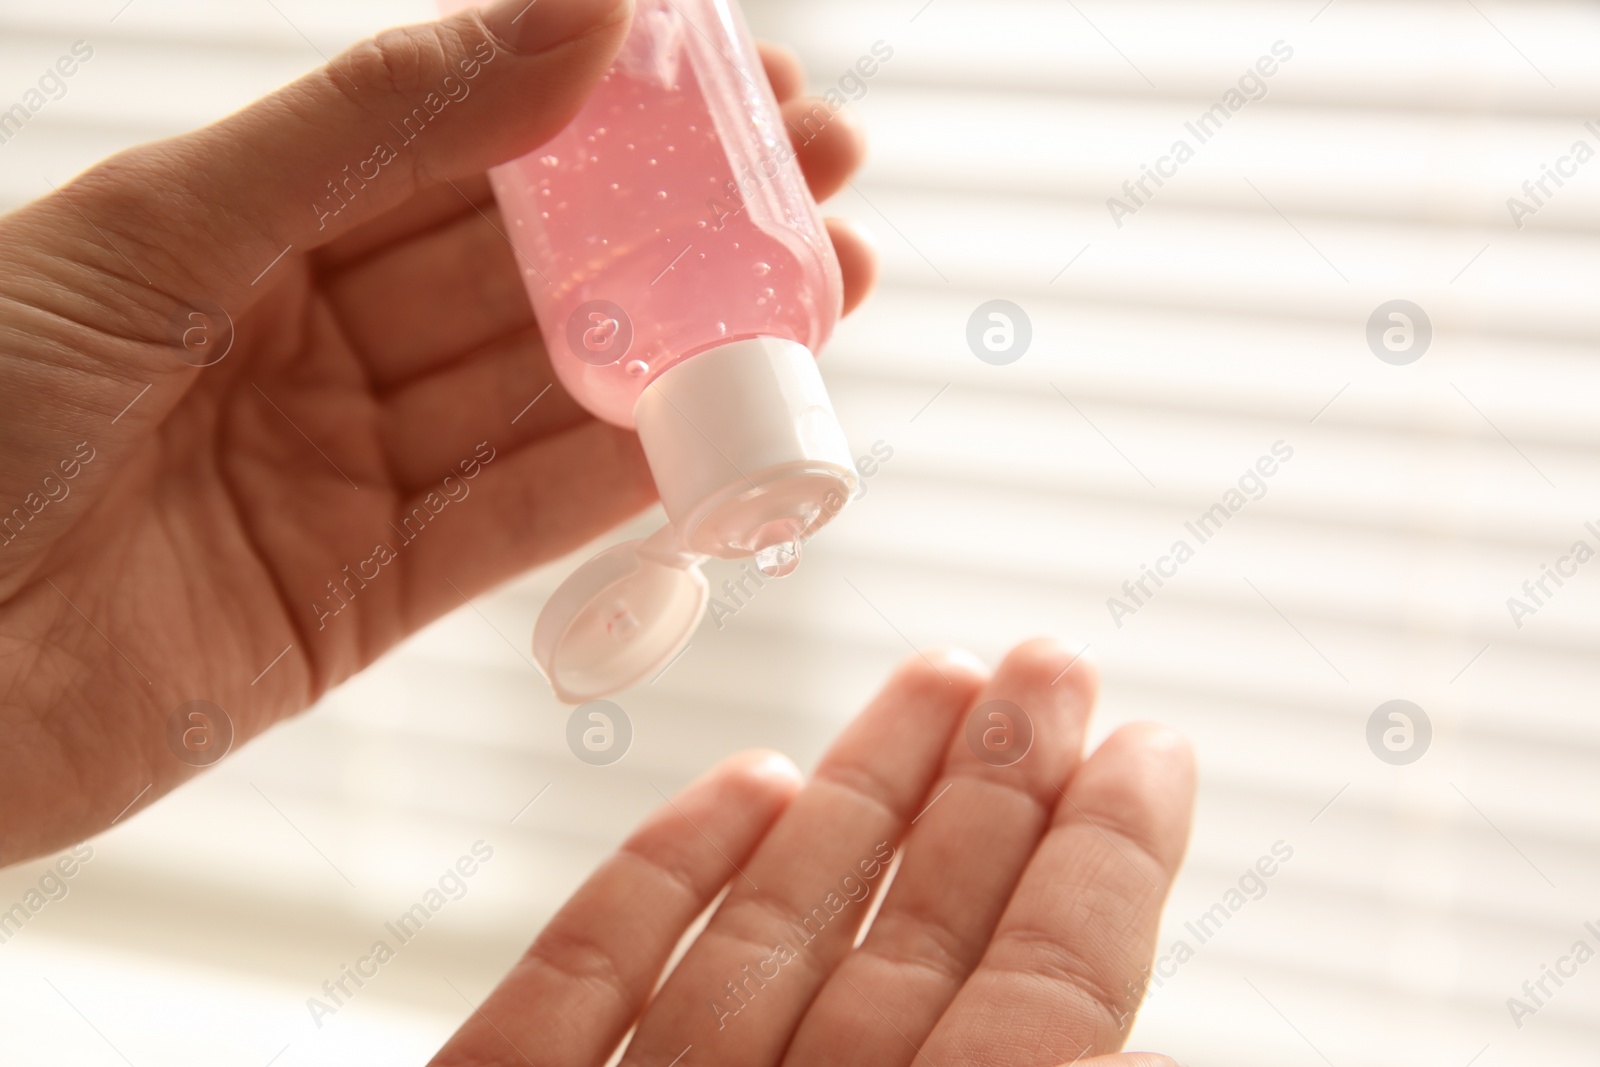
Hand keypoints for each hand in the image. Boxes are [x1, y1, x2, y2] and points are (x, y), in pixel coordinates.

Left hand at [0, 0, 874, 864]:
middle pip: (524, 272)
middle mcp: (303, 343)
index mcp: (242, 227)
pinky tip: (724, 428)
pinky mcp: (357, 603)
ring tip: (821, 292)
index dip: (597, 107)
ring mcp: (338, 474)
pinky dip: (622, 481)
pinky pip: (513, 525)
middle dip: (674, 225)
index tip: (731, 70)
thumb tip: (577, 14)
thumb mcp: (172, 228)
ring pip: (541, 397)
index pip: (458, 145)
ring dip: (683, 352)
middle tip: (817, 178)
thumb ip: (382, 128)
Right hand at [430, 640, 1195, 1066]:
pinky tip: (743, 785)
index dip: (1105, 877)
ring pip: (762, 952)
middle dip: (986, 799)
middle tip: (1047, 664)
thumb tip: (1144, 1031)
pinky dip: (656, 879)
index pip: (1040, 1021)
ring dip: (847, 805)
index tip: (1151, 745)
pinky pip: (574, 990)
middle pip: (907, 961)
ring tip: (935, 679)